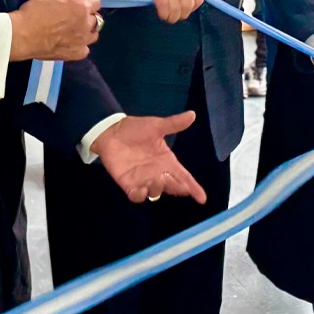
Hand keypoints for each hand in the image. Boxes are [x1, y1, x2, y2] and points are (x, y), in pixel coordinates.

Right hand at [10, 0, 102, 61]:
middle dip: (87, 16)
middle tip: (75, 16)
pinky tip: (71, 44)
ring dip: (87, 31)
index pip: (96, 2)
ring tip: (76, 31)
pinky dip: (80, 46)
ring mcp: (83, 40)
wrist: (22, 35)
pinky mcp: (76, 54)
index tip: (80, 1)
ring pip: (93, 34)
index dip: (88, 1)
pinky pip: (85, 49)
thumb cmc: (34, 13)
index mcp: (81, 7)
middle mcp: (86, 24)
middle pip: (95, 19)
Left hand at [92, 111, 207, 203]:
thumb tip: (192, 114)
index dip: (193, 187)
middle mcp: (157, 173)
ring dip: (157, 189)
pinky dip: (139, 196)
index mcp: (167, 161)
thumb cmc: (135, 129)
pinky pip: (136, 196)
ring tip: (155, 179)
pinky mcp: (127, 183)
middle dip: (176, 188)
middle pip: (172, 186)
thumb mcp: (156, 125)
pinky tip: (138, 190)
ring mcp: (143, 179)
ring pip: (155, 192)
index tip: (202, 198)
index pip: (184, 176)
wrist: (111, 131)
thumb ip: (173, 124)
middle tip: (174, 180)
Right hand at [132, 0, 203, 22]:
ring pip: (177, 9)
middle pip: (188, 6)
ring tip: (169, 17)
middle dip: (183, 14)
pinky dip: (164, 14)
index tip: (188, 9)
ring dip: (173, 17)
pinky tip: (162, 14)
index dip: (193, 7)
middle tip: (177, 16)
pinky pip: (165, 8)